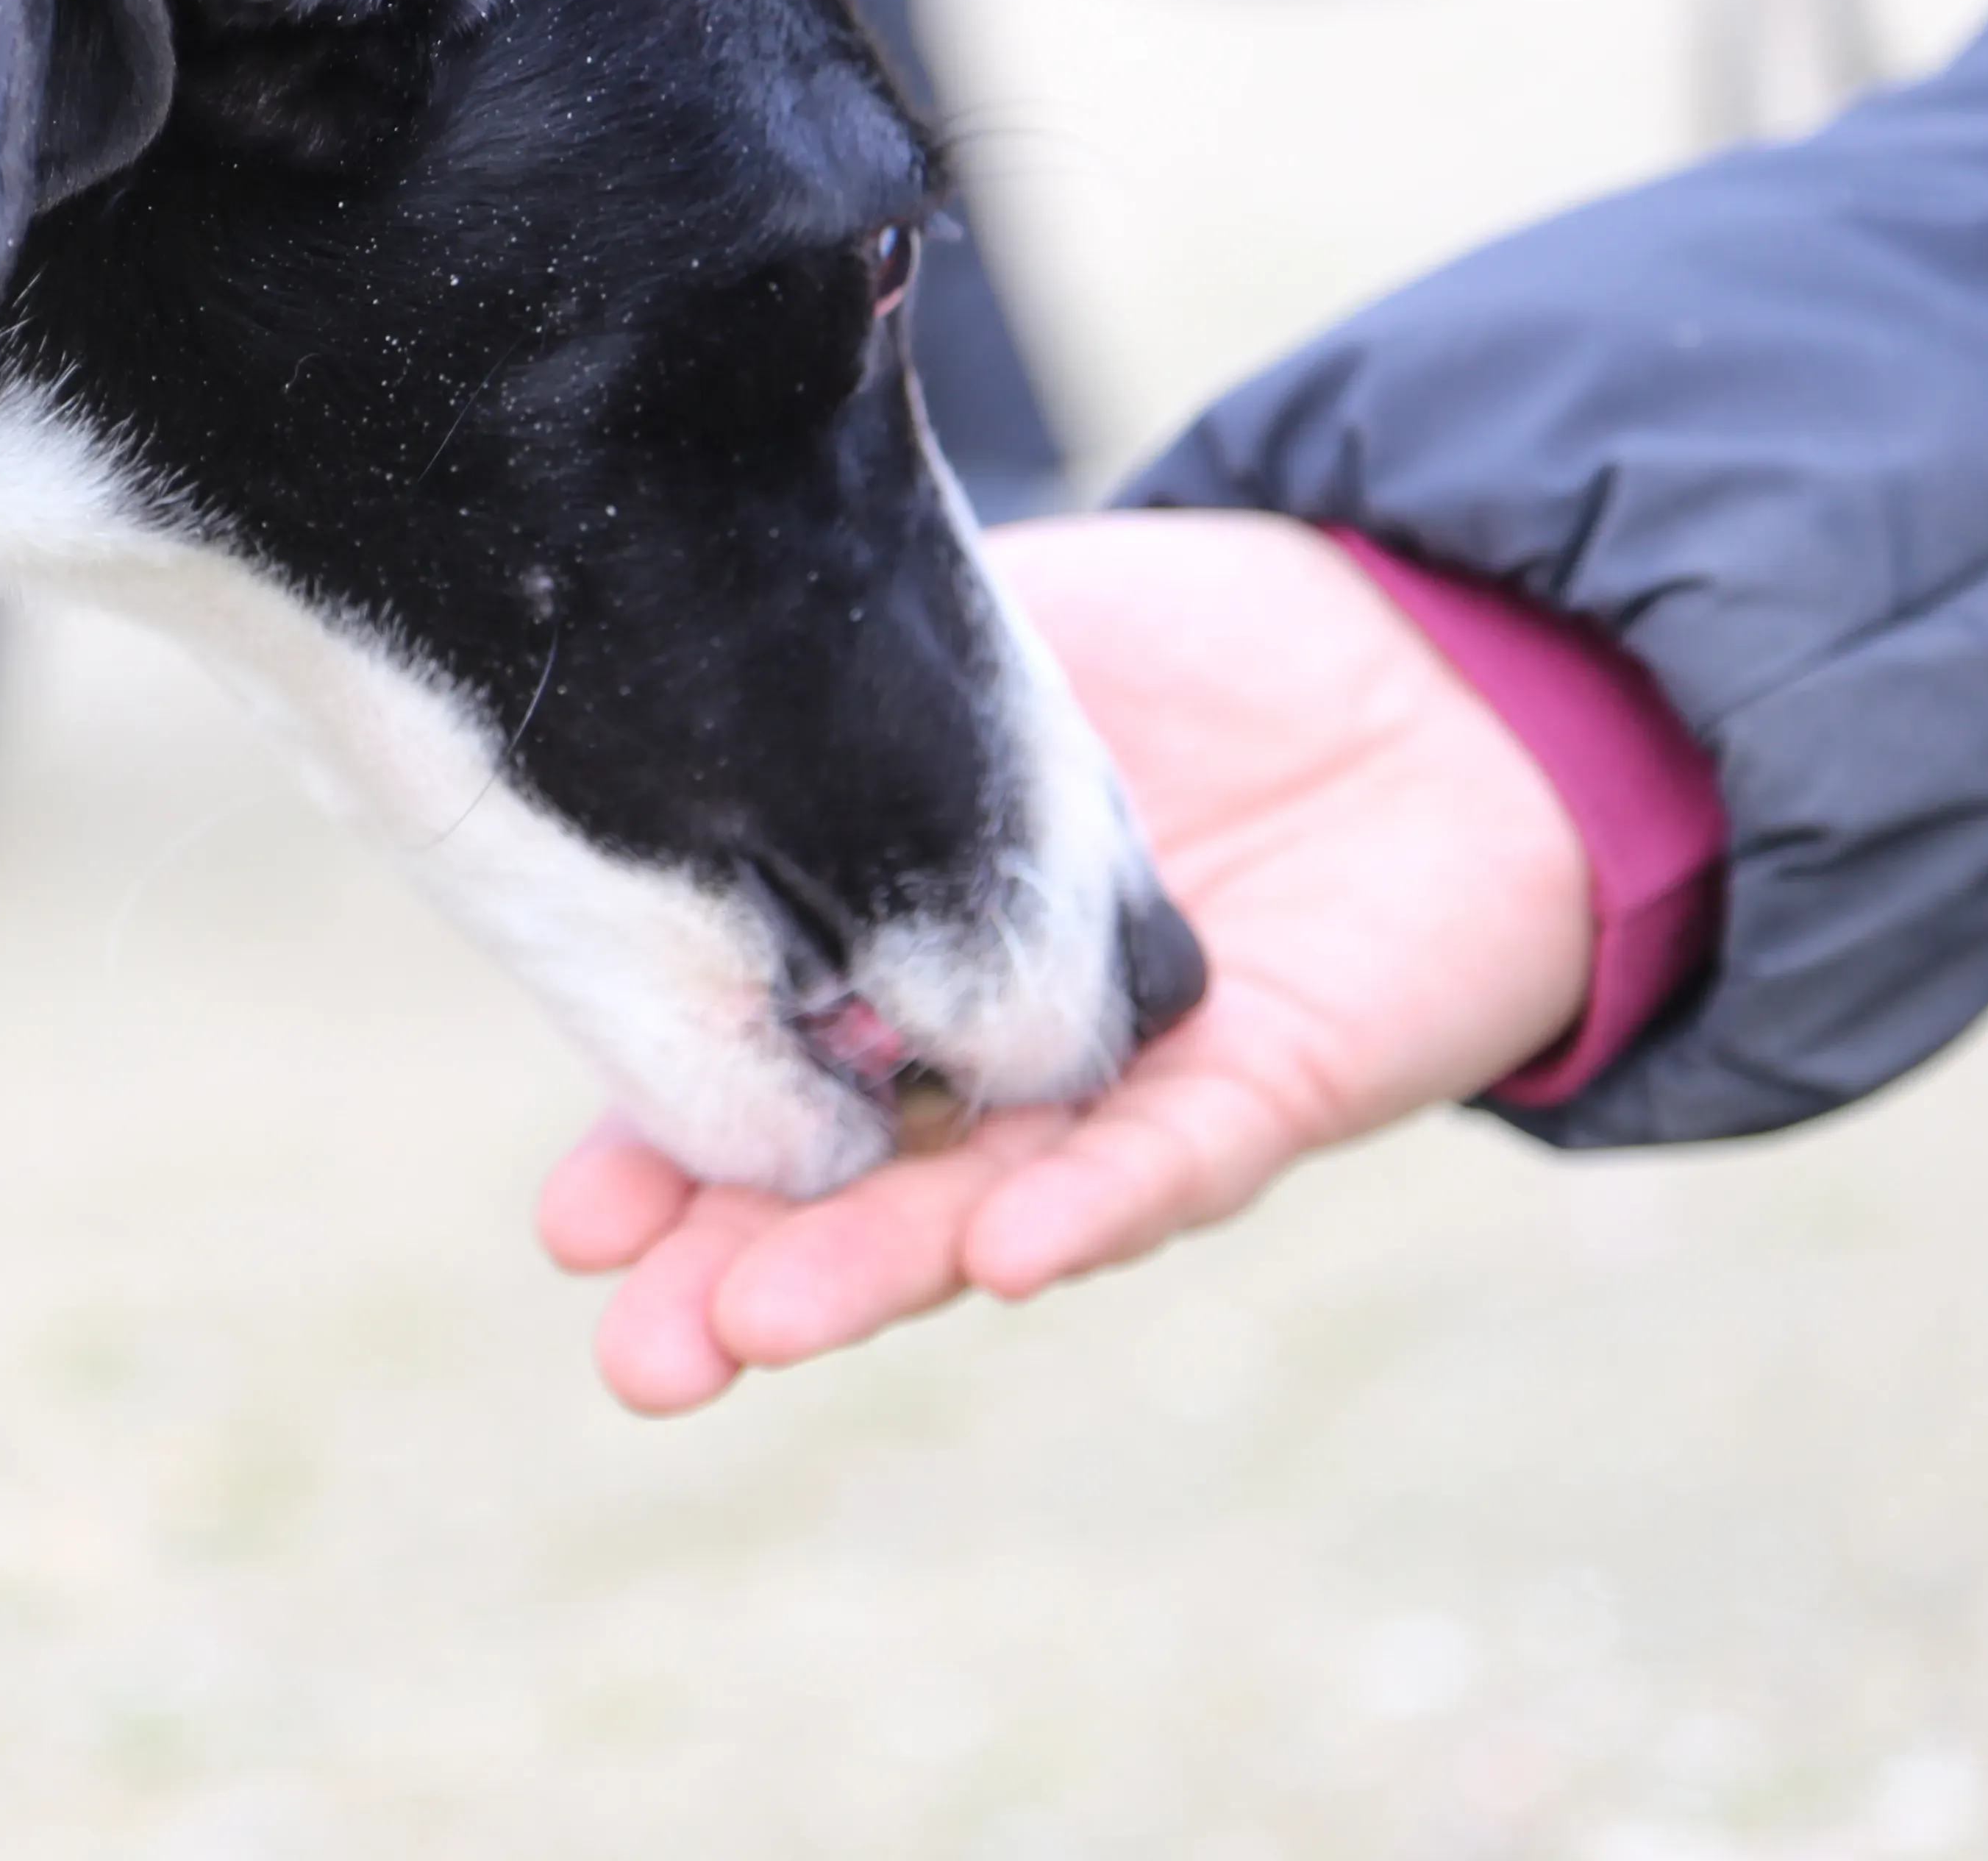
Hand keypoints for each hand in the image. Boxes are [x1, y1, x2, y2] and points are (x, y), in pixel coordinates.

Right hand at [539, 508, 1595, 1411]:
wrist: (1416, 657)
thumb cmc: (1181, 643)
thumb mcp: (968, 630)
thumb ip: (847, 682)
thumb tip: (688, 671)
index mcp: (895, 963)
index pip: (759, 1081)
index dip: (662, 1158)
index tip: (571, 1229)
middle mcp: (992, 1063)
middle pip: (849, 1191)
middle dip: (737, 1278)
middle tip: (642, 1358)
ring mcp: (1118, 1095)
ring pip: (988, 1208)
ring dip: (877, 1275)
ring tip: (757, 1327)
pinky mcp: (1265, 1092)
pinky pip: (1173, 1161)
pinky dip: (1095, 1206)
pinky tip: (1009, 1253)